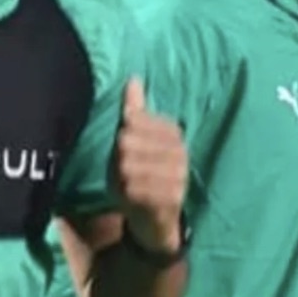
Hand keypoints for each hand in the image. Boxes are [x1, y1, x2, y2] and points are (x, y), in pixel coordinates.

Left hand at [112, 78, 188, 254]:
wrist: (155, 219)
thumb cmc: (142, 174)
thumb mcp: (134, 140)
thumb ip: (135, 110)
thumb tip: (133, 78)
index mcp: (173, 131)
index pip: (131, 119)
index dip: (120, 137)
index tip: (127, 153)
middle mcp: (180, 150)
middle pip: (126, 142)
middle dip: (118, 160)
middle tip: (124, 173)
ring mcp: (178, 175)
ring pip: (128, 166)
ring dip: (120, 179)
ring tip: (127, 185)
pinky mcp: (172, 198)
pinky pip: (134, 188)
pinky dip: (126, 194)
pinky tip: (131, 198)